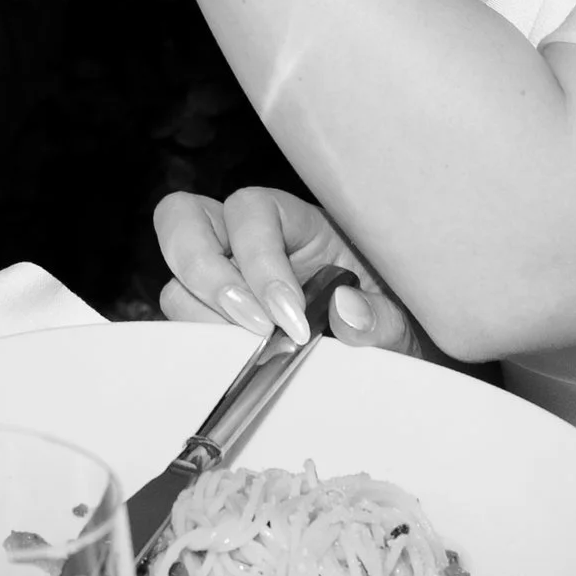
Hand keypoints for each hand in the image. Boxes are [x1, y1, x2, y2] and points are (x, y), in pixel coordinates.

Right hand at [154, 185, 419, 353]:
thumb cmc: (391, 323)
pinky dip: (194, 345)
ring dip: (201, 317)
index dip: (259, 258)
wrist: (391, 358)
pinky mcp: (212, 321)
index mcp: (299, 223)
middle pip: (184, 219)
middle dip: (204, 271)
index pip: (253, 210)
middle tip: (251, 327)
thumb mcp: (400, 320)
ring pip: (175, 277)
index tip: (290, 318)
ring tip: (246, 354)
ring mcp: (225, 280)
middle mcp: (250, 243)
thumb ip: (380, 316)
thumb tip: (346, 310)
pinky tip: (232, 365)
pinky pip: (181, 322)